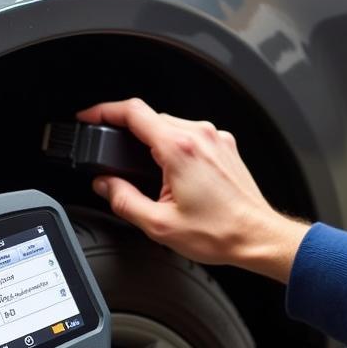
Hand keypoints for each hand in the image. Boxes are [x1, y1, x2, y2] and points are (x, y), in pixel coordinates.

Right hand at [76, 98, 309, 282]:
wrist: (257, 237)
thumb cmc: (220, 232)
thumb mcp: (159, 225)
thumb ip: (123, 200)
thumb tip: (105, 185)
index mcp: (179, 149)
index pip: (132, 111)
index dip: (103, 110)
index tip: (89, 117)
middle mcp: (200, 135)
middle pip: (151, 118)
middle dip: (127, 133)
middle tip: (112, 153)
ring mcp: (215, 138)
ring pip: (171, 126)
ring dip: (152, 142)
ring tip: (145, 171)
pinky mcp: (225, 146)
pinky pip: (190, 136)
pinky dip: (174, 147)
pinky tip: (173, 174)